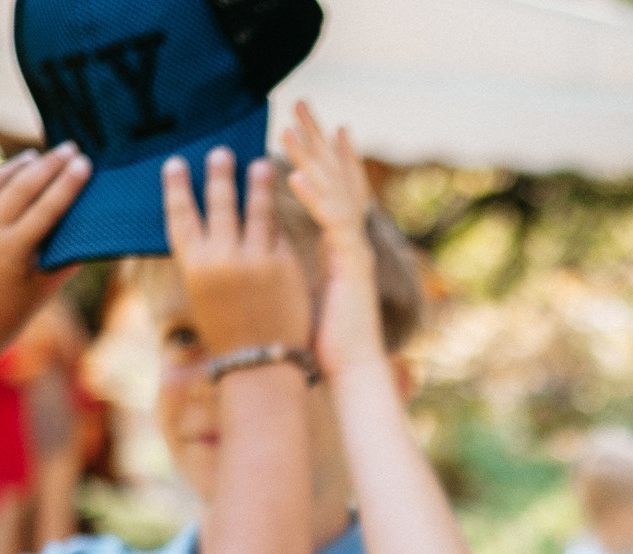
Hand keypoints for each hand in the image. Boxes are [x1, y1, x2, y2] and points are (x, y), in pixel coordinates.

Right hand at [162, 149, 311, 356]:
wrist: (260, 366)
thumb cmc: (227, 333)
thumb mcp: (203, 295)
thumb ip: (205, 259)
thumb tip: (206, 224)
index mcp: (194, 266)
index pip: (181, 216)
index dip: (177, 188)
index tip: (176, 163)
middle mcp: (223, 259)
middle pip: (220, 204)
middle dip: (220, 174)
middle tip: (221, 151)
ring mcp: (256, 260)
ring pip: (256, 210)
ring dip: (257, 182)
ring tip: (259, 162)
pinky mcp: (285, 265)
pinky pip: (280, 232)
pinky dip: (277, 216)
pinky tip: (277, 201)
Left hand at [279, 100, 385, 378]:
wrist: (352, 371)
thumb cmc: (330, 341)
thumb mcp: (308, 290)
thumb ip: (298, 262)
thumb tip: (277, 249)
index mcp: (341, 244)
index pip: (336, 189)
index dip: (328, 156)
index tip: (317, 127)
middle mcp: (352, 240)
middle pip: (338, 177)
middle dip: (318, 139)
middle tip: (301, 103)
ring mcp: (355, 250)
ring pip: (335, 192)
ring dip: (311, 158)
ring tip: (288, 128)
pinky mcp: (351, 265)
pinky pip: (332, 223)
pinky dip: (315, 198)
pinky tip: (296, 175)